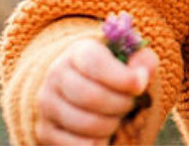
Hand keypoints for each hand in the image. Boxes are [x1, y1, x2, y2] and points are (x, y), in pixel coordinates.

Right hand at [35, 37, 157, 144]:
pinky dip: (97, 143)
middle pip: (91, 96)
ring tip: (116, 116)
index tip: (140, 85)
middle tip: (130, 103)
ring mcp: (47, 104)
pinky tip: (103, 134)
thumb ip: (143, 62)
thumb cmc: (116, 74)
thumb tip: (141, 76)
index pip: (95, 63)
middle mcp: (57, 75)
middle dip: (121, 104)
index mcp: (79, 52)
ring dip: (111, 124)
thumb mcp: (132, 60)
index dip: (122, 77)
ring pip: (85, 123)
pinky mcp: (45, 131)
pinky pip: (75, 145)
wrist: (85, 88)